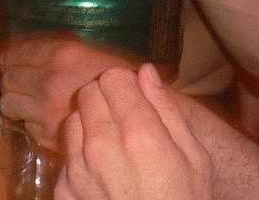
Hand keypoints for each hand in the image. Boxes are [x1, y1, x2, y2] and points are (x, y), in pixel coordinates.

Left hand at [0, 34, 135, 150]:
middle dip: (13, 77)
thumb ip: (61, 45)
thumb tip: (22, 42)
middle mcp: (50, 83)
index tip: (12, 56)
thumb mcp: (95, 49)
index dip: (9, 55)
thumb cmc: (128, 78)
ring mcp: (47, 114)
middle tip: (25, 77)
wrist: (147, 117)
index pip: (12, 53)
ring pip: (9, 105)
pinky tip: (46, 116)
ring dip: (18, 100)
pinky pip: (25, 127)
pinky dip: (30, 121)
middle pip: (7, 79)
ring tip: (32, 97)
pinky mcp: (48, 139)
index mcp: (62, 54)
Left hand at [56, 64, 212, 199]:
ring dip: (89, 126)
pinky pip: (66, 156)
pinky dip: (80, 157)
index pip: (112, 77)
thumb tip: (146, 71)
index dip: (125, 85)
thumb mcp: (194, 157)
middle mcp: (102, 147)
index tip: (135, 99)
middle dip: (105, 100)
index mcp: (140, 133)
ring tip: (112, 148)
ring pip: (72, 121)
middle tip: (124, 121)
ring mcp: (78, 171)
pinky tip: (101, 175)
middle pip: (88, 94)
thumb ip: (167, 110)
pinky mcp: (64, 191)